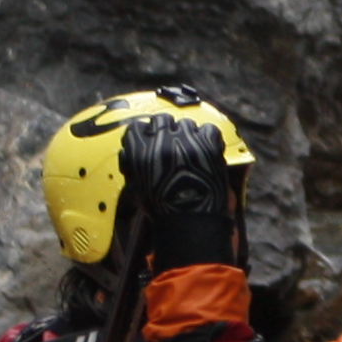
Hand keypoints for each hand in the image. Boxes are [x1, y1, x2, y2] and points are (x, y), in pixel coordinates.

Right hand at [121, 117, 240, 272]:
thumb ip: (134, 165)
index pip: (137, 127)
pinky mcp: (209, 144)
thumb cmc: (162, 210)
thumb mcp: (136, 187)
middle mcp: (162, 140)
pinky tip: (208, 151)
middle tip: (174, 143)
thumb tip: (131, 152)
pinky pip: (209, 130)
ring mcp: (187, 140)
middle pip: (162, 120)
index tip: (151, 140)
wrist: (191, 221)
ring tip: (192, 151)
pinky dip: (209, 139)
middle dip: (166, 130)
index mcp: (140, 150)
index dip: (145, 134)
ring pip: (187, 124)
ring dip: (188, 135)